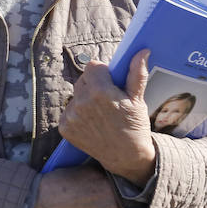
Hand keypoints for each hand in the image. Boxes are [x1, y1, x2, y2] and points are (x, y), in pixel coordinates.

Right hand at [30, 164, 134, 207]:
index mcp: (113, 196)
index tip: (136, 187)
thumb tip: (118, 175)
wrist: (40, 202)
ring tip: (92, 201)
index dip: (138, 192)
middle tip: (114, 193)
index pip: (138, 197)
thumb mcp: (88, 170)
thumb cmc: (62, 183)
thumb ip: (107, 175)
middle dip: (123, 202)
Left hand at [57, 48, 155, 184]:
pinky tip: (91, 123)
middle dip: (94, 85)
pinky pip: (68, 111)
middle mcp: (82, 102)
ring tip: (100, 114)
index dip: (102, 73)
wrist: (126, 156)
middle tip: (107, 100)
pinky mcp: (64, 127)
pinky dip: (77, 115)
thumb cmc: (134, 125)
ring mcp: (71, 116)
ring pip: (75, 95)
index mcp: (100, 91)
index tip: (110, 83)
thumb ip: (136, 73)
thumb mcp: (138, 99)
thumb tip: (142, 51)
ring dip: (84, 100)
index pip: (92, 66)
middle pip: (83, 80)